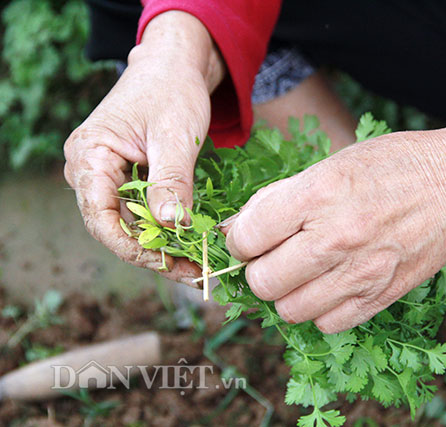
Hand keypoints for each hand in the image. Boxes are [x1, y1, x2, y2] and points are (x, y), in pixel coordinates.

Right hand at [63, 12, 223, 283]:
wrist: (175, 67)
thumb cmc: (172, 91)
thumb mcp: (176, 135)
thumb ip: (171, 179)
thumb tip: (170, 226)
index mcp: (90, 155)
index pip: (100, 217)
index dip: (132, 247)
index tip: (168, 262)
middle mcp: (90, 170)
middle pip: (115, 227)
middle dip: (153, 253)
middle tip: (194, 272)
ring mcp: (107, 176)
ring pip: (130, 224)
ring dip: (162, 246)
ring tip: (197, 264)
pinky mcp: (127, 179)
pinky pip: (141, 212)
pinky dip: (165, 229)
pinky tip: (190, 243)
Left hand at [224, 108, 445, 332]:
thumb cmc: (391, 166)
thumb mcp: (330, 164)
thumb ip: (279, 199)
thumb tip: (237, 231)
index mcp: (318, 193)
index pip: (246, 238)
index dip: (240, 240)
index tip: (252, 238)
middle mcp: (337, 237)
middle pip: (263, 282)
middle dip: (259, 270)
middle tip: (275, 256)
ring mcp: (362, 271)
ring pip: (290, 310)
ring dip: (288, 293)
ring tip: (303, 272)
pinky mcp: (382, 295)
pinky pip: (328, 323)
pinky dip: (320, 309)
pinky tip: (330, 285)